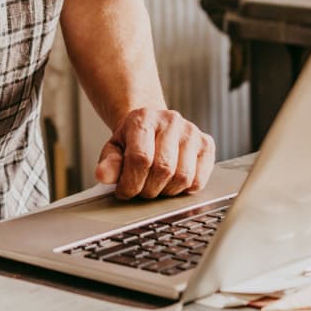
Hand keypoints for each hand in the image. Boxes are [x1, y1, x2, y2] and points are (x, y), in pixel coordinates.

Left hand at [95, 107, 215, 198]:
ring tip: (156, 186)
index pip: (140, 158)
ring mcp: (192, 132)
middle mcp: (171, 120)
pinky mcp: (207, 144)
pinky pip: (199, 180)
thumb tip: (103, 175)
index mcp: (144, 118)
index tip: (125, 192)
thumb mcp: (113, 149)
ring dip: (166, 192)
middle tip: (141, 190)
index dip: (131, 183)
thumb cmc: (132, 141)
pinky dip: (184, 190)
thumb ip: (109, 163)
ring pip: (183, 177)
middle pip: (163, 169)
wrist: (153, 126)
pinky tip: (172, 183)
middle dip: (148, 190)